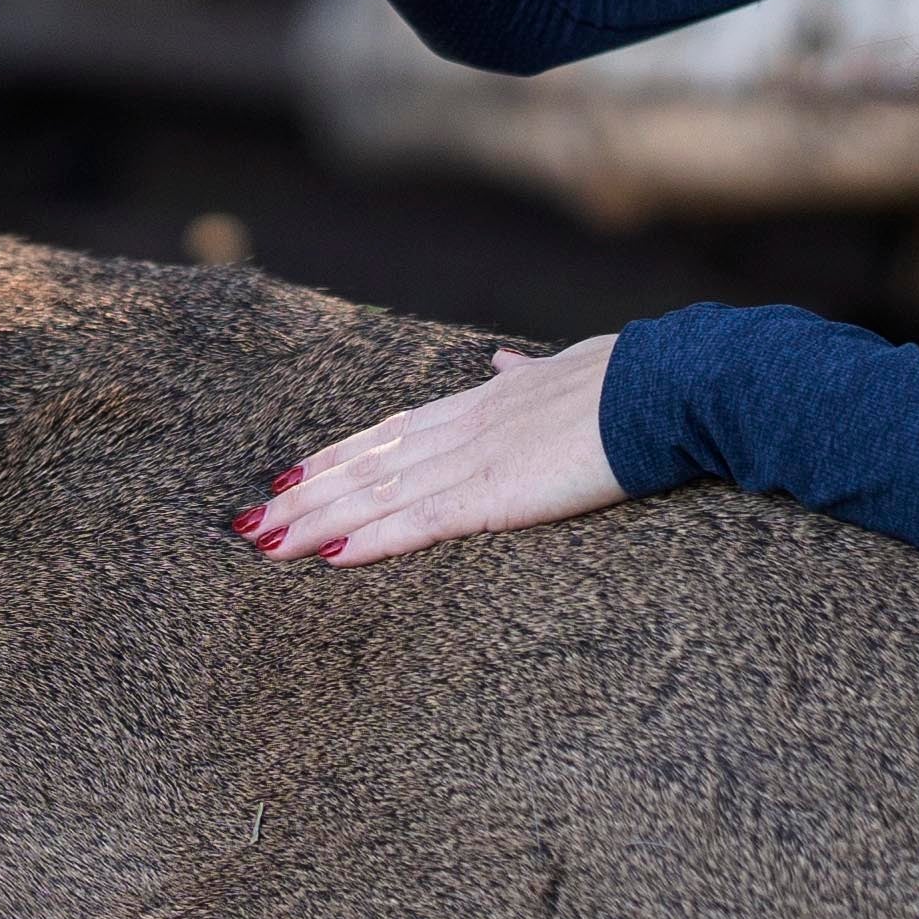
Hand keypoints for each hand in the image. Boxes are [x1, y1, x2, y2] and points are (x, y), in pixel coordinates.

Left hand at [236, 335, 624, 565]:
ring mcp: (476, 458)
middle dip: (304, 494)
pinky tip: (330, 557)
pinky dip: (371, 539)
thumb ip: (525, 372)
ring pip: (376, 492)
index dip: (337, 454)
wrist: (668, 386)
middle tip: (250, 521)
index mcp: (483, 400)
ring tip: (265, 544)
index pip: (390, 430)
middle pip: (365, 462)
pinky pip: (420, 521)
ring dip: (315, 521)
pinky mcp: (497, 494)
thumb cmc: (633, 381)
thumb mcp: (566, 368)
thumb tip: (498, 361)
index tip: (291, 472)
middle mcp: (465, 425)